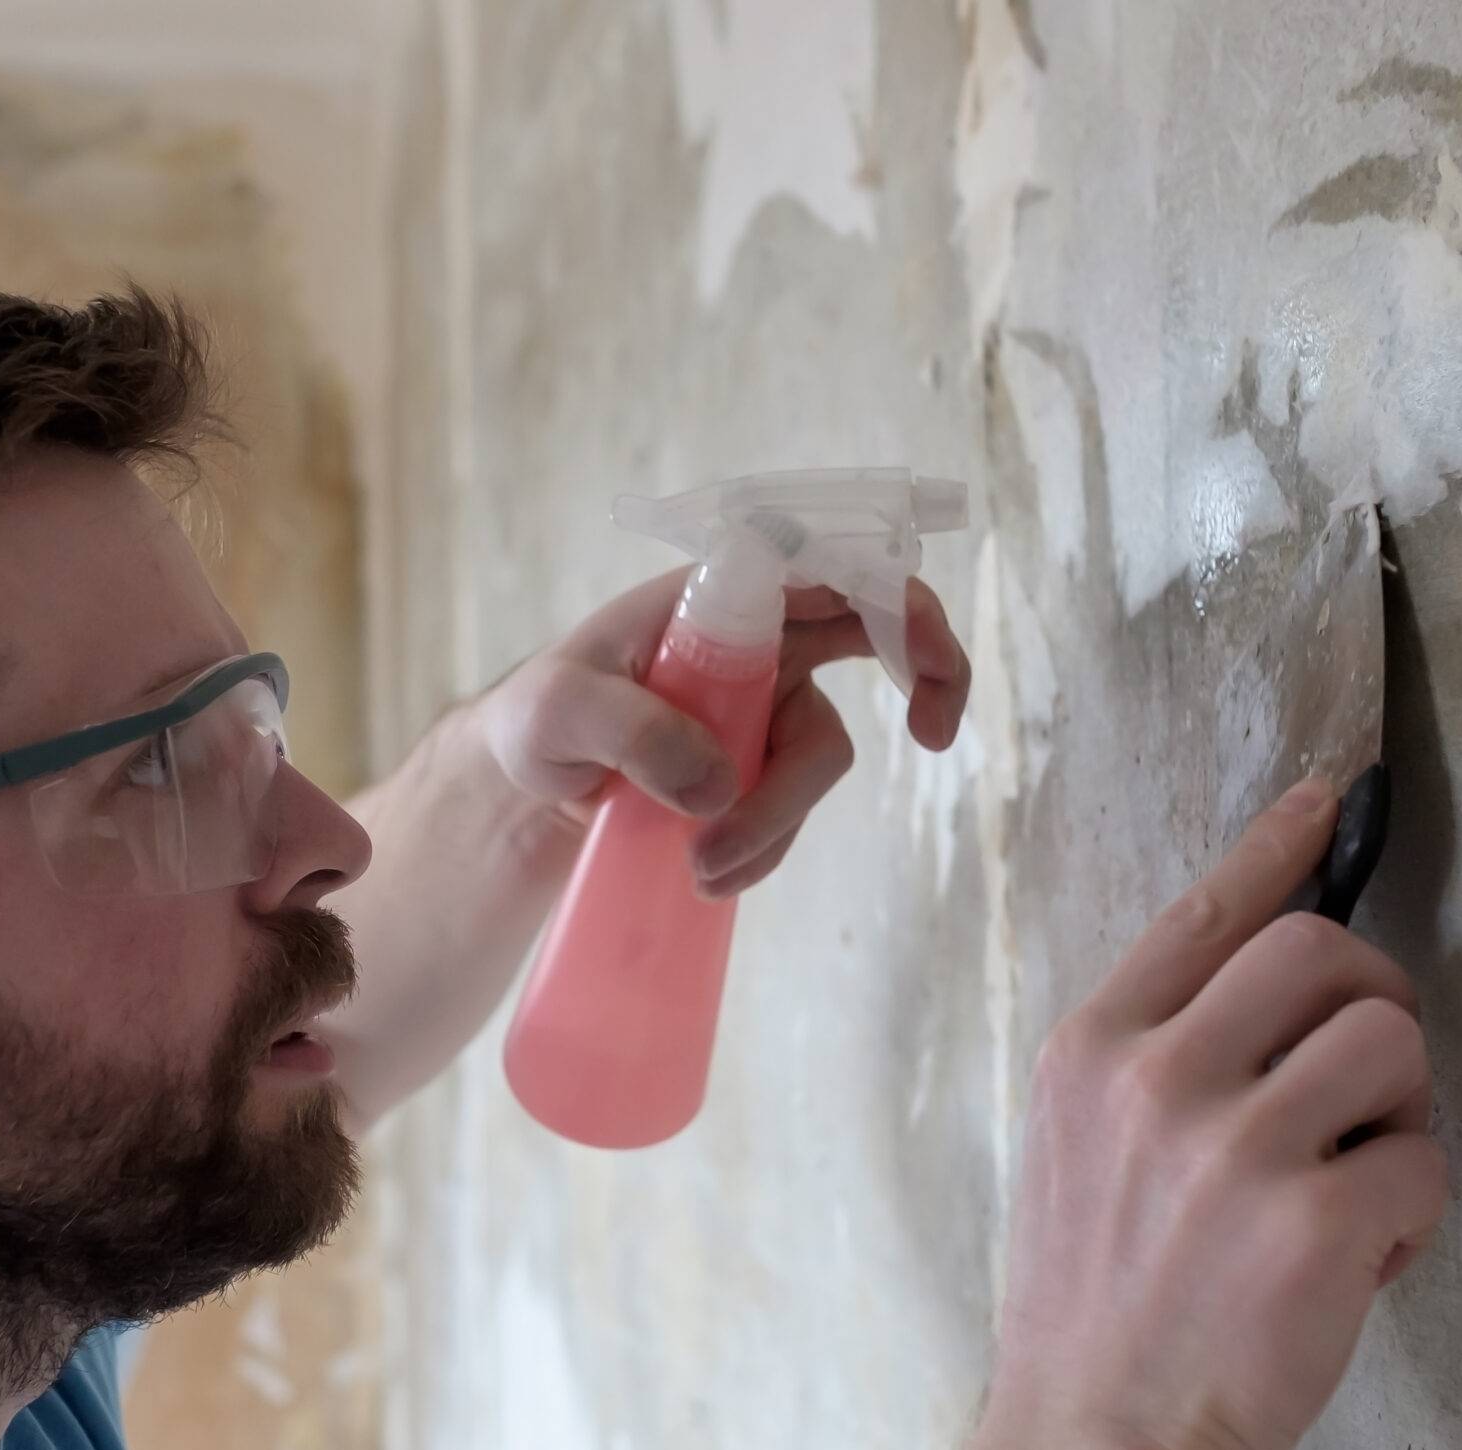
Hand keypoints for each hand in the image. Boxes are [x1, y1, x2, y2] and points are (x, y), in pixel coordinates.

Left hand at [475, 569, 969, 897]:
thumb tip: (717, 786)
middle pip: (877, 639)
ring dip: (776, 820)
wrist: (527, 782)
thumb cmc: (538, 718)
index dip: (896, 591)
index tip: (925, 648)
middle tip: (934, 737)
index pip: (826, 563)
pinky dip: (762, 849)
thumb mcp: (556, 711)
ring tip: (698, 869)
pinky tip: (705, 875)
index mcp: (718, 593)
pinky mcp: (761, 768)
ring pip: (821, 756)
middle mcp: (760, 637)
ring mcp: (768, 704)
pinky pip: (791, 811)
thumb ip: (629, 730)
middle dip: (927, 680)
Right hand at [981, 779, 1446, 1449]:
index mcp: (1090, 1051)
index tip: (1325, 797)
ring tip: (1358, 1179)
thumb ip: (1150, 1062)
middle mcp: (1156, 1077)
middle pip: (1321, 951)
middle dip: (1373, 1000)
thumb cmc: (1089, 1308)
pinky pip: (1422, 1157)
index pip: (1202, 913)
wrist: (1094, 1447)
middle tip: (1369, 1077)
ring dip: (1402, 1106)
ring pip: (1390, 1039)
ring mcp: (1234, 1147)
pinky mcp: (1313, 1223)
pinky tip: (1359, 1259)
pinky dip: (1412, 1209)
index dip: (1275, 846)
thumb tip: (1265, 989)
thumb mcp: (1073, 1151)